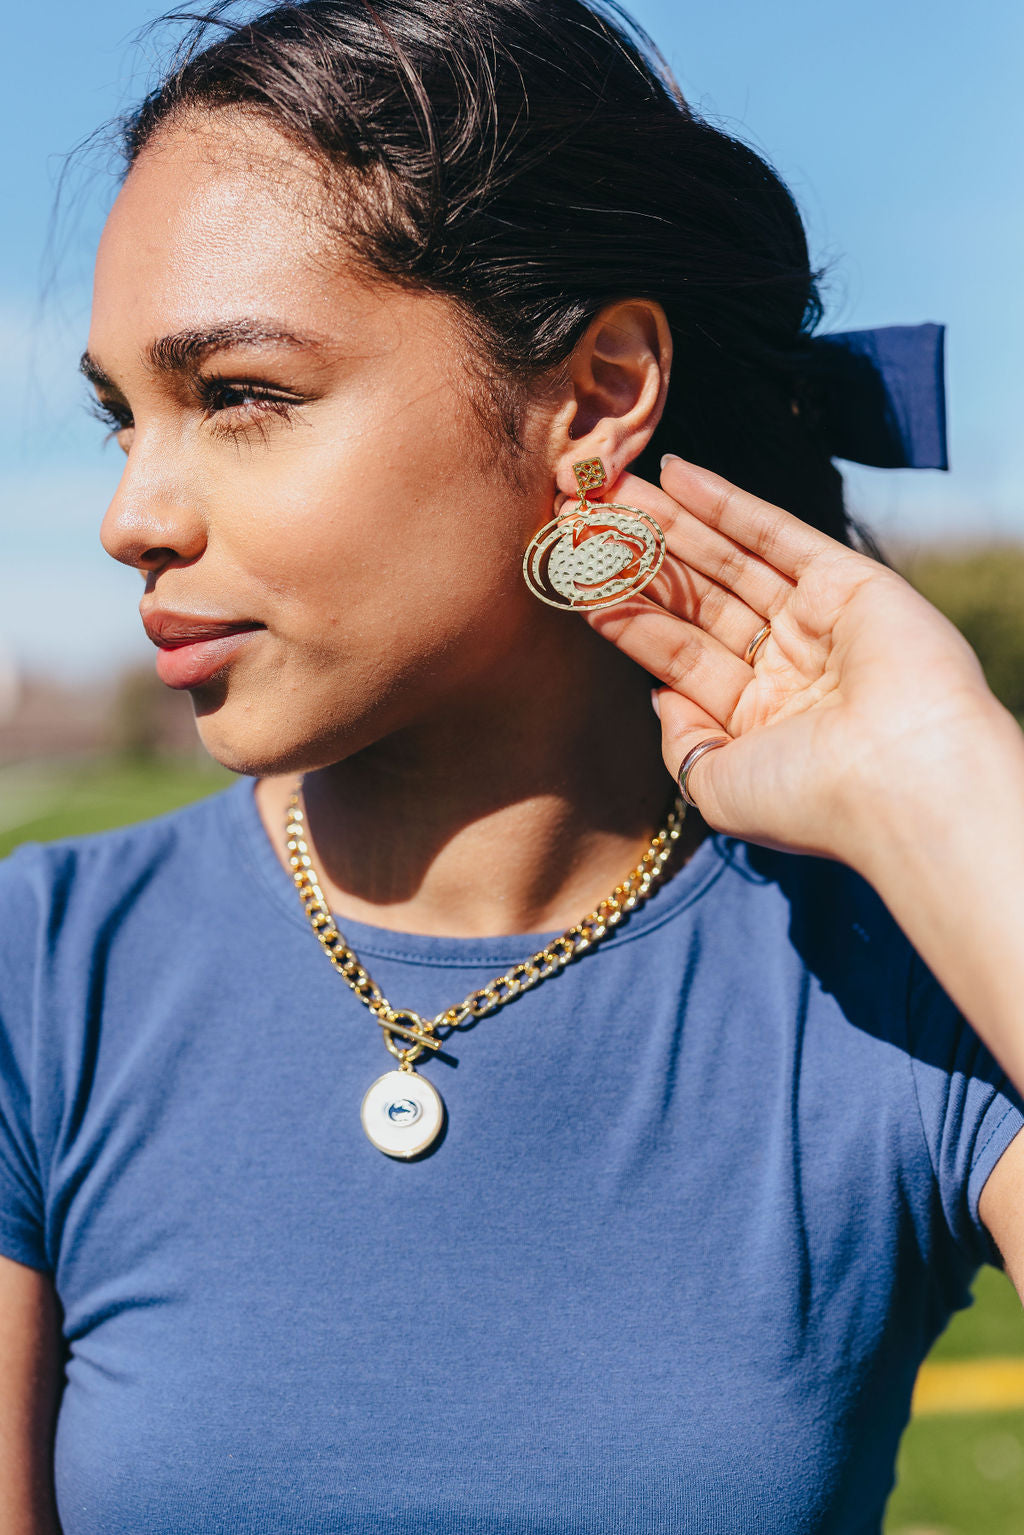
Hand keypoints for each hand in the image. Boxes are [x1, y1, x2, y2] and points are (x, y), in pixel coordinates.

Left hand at [584, 455, 1003, 866]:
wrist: (899, 783)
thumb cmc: (806, 801)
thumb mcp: (716, 786)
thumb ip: (682, 740)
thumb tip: (658, 694)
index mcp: (757, 720)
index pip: (676, 653)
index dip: (625, 614)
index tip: (571, 577)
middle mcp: (786, 668)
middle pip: (696, 600)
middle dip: (638, 558)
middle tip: (580, 515)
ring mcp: (817, 623)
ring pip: (728, 560)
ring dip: (669, 522)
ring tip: (608, 486)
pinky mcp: (850, 584)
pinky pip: (778, 533)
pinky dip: (726, 502)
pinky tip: (675, 474)